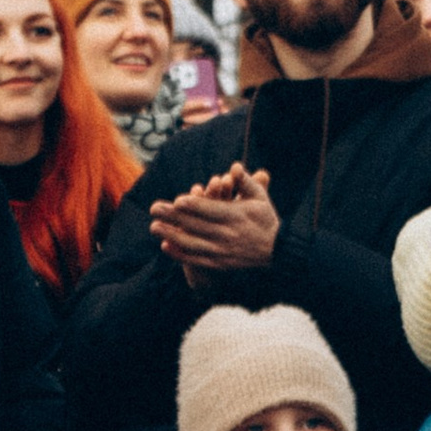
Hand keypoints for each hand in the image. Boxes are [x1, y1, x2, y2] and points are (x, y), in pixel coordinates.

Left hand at [149, 162, 279, 272]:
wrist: (276, 250)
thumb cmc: (265, 218)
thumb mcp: (260, 197)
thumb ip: (246, 182)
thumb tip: (235, 167)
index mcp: (236, 216)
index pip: (211, 210)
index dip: (194, 206)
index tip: (176, 201)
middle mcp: (228, 234)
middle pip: (196, 225)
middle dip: (173, 217)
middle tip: (154, 208)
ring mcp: (222, 251)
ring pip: (192, 243)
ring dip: (171, 235)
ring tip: (154, 226)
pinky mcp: (219, 263)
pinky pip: (196, 259)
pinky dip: (179, 254)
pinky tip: (165, 246)